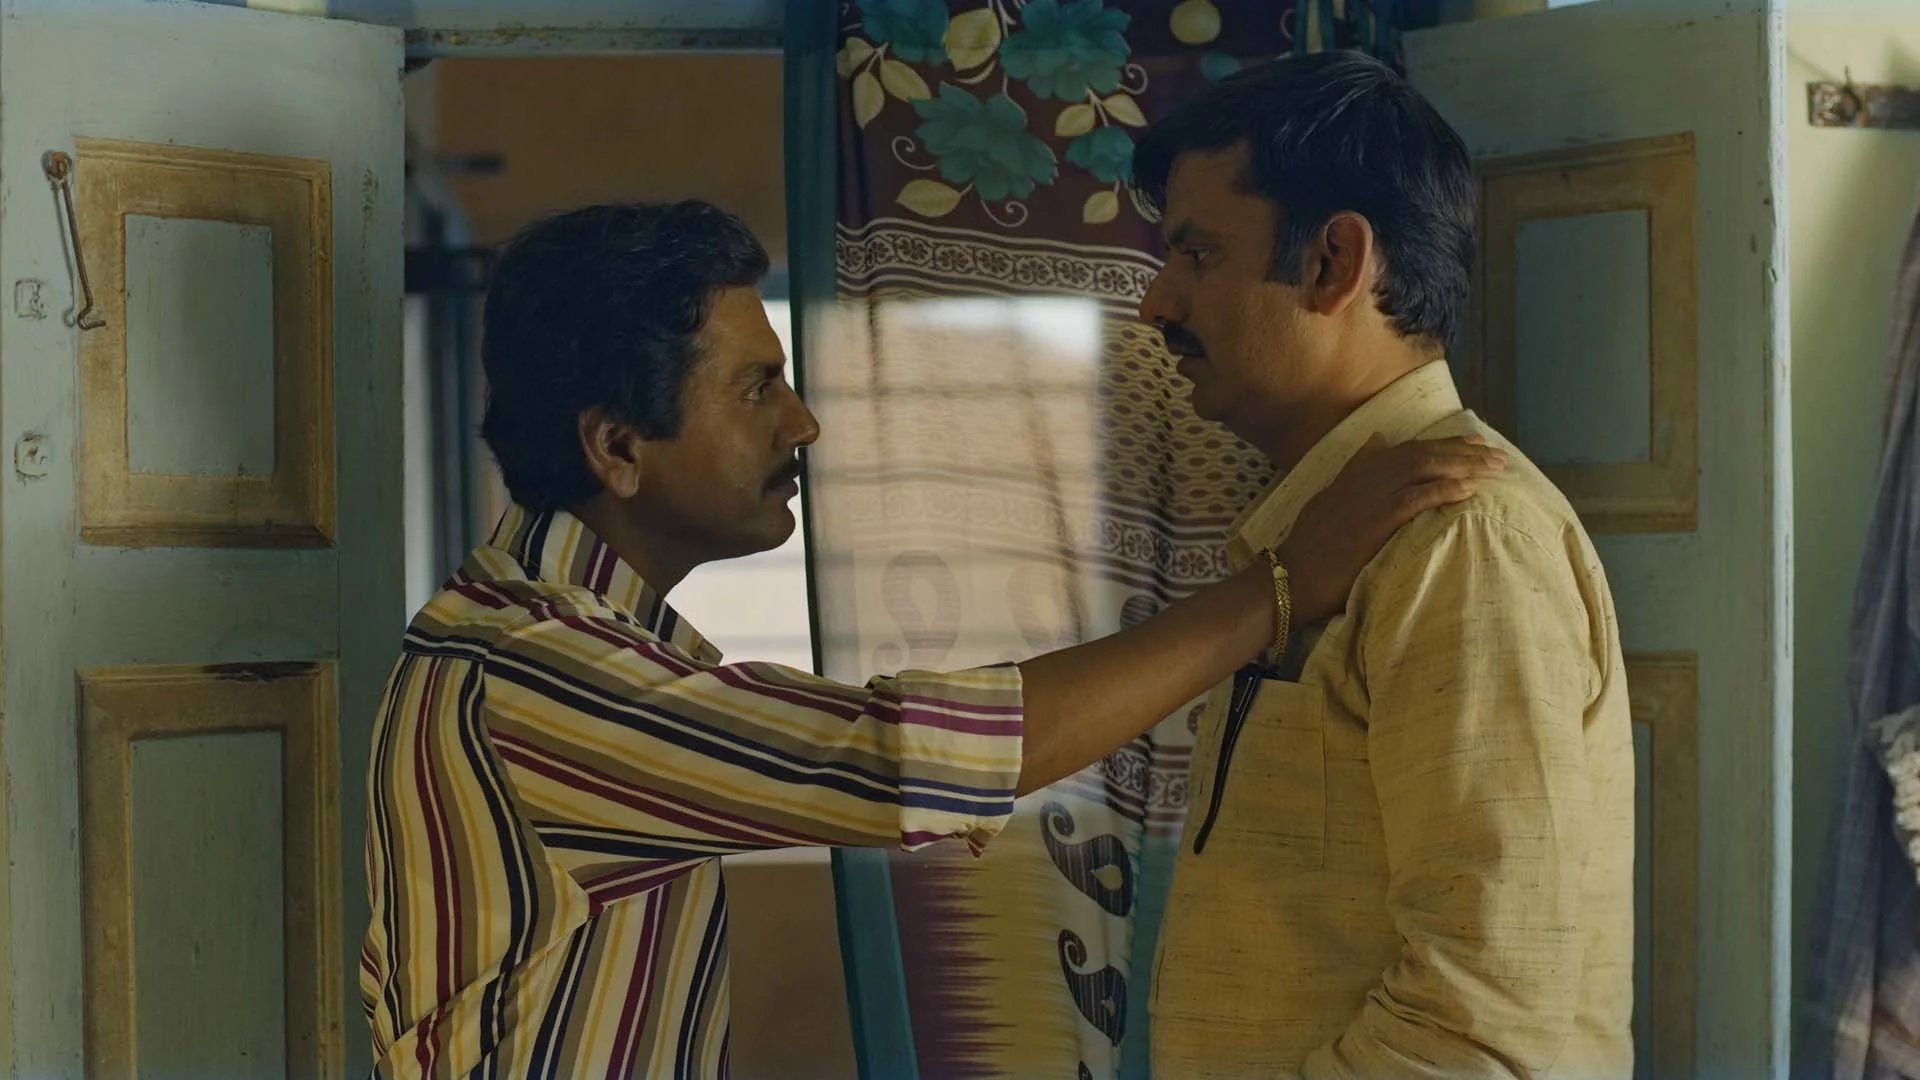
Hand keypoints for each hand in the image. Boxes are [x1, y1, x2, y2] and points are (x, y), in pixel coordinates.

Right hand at [1277, 434, 1506, 623]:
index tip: (1474, 443)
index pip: (1408, 450)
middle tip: (1498, 455)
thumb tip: (1377, 440)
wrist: (1288, 577)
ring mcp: (1370, 498)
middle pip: (1423, 455)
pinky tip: (1469, 488)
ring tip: (1494, 468)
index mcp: (1357, 473)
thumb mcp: (1328, 497)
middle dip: (1464, 452)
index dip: (1444, 444)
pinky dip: (1444, 490)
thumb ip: (1355, 469)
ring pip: (1424, 470)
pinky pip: (1416, 499)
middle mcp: (1366, 479)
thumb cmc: (1308, 547)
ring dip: (1463, 466)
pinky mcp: (1374, 521)